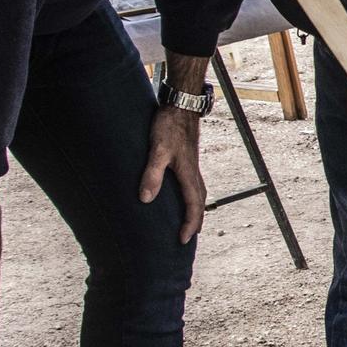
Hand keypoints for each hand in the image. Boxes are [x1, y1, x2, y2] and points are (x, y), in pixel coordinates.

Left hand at [139, 108, 206, 242]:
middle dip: (196, 222)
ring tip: (189, 221)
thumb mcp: (157, 150)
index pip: (194, 207)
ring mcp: (192, 166)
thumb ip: (152, 174)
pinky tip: (182, 194)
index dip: (189, 225)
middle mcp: (194, 173)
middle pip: (200, 203)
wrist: (181, 105)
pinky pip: (194, 185)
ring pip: (199, 194)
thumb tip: (145, 199)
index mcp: (189, 175)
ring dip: (196, 210)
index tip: (182, 240)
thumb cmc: (169, 126)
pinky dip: (192, 197)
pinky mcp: (188, 159)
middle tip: (189, 237)